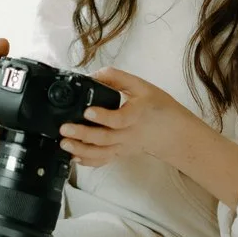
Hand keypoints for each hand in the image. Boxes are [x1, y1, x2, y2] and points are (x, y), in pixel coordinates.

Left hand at [58, 66, 183, 167]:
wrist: (174, 133)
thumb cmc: (159, 108)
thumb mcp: (142, 86)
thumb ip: (118, 78)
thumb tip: (94, 75)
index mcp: (137, 114)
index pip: (119, 119)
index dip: (103, 116)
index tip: (87, 111)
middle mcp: (129, 134)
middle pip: (104, 138)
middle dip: (82, 134)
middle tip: (65, 128)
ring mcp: (124, 146)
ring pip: (101, 153)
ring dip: (81, 150)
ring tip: (64, 144)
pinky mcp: (121, 154)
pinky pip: (103, 161)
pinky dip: (88, 161)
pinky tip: (74, 156)